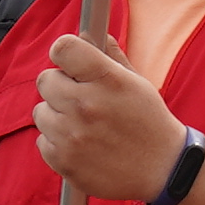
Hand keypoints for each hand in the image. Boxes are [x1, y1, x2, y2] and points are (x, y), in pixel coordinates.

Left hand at [33, 29, 191, 204]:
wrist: (163, 170)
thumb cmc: (150, 122)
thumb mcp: (138, 83)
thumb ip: (110, 57)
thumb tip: (88, 34)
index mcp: (107, 80)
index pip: (63, 48)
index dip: (63, 52)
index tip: (69, 62)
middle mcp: (86, 105)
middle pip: (44, 80)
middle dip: (60, 86)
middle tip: (80, 97)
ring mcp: (72, 135)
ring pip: (41, 112)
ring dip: (57, 116)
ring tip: (83, 125)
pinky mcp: (64, 161)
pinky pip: (42, 141)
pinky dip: (57, 143)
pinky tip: (81, 145)